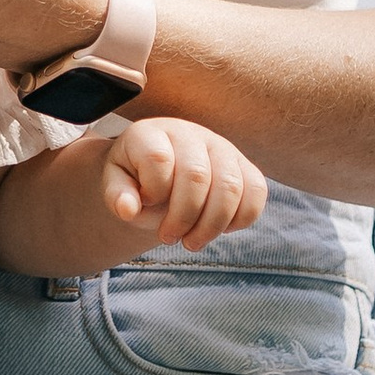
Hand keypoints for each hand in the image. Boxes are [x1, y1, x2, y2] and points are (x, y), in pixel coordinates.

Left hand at [98, 115, 267, 251]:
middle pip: (197, 176)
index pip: (158, 158)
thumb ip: (117, 195)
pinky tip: (219, 228)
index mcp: (151, 132)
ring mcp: (221, 147)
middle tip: (168, 238)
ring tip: (192, 241)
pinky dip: (241, 219)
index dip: (153, 191)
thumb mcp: (116, 184)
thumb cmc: (136, 179)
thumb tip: (127, 210)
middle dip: (182, 218)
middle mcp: (189, 133)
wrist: (160, 174)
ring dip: (211, 226)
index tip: (144, 205)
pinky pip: (257, 192)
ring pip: (231, 187)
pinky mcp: (244, 165)